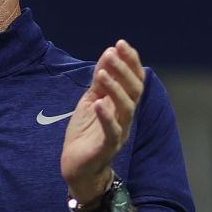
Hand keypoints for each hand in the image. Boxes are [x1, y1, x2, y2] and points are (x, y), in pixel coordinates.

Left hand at [60, 40, 144, 201]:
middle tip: (112, 53)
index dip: (130, 61)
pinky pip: (112, 132)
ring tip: (102, 73)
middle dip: (124, 70)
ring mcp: (119, 132)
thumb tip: (108, 54)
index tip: (121, 44)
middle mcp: (125, 117)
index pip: (133, 79)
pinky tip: (99, 103)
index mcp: (122, 104)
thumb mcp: (91, 101)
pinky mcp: (107, 147)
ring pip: (126, 108)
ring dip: (115, 88)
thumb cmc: (86, 133)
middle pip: (133, 90)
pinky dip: (106, 117)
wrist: (78, 167)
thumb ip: (100, 82)